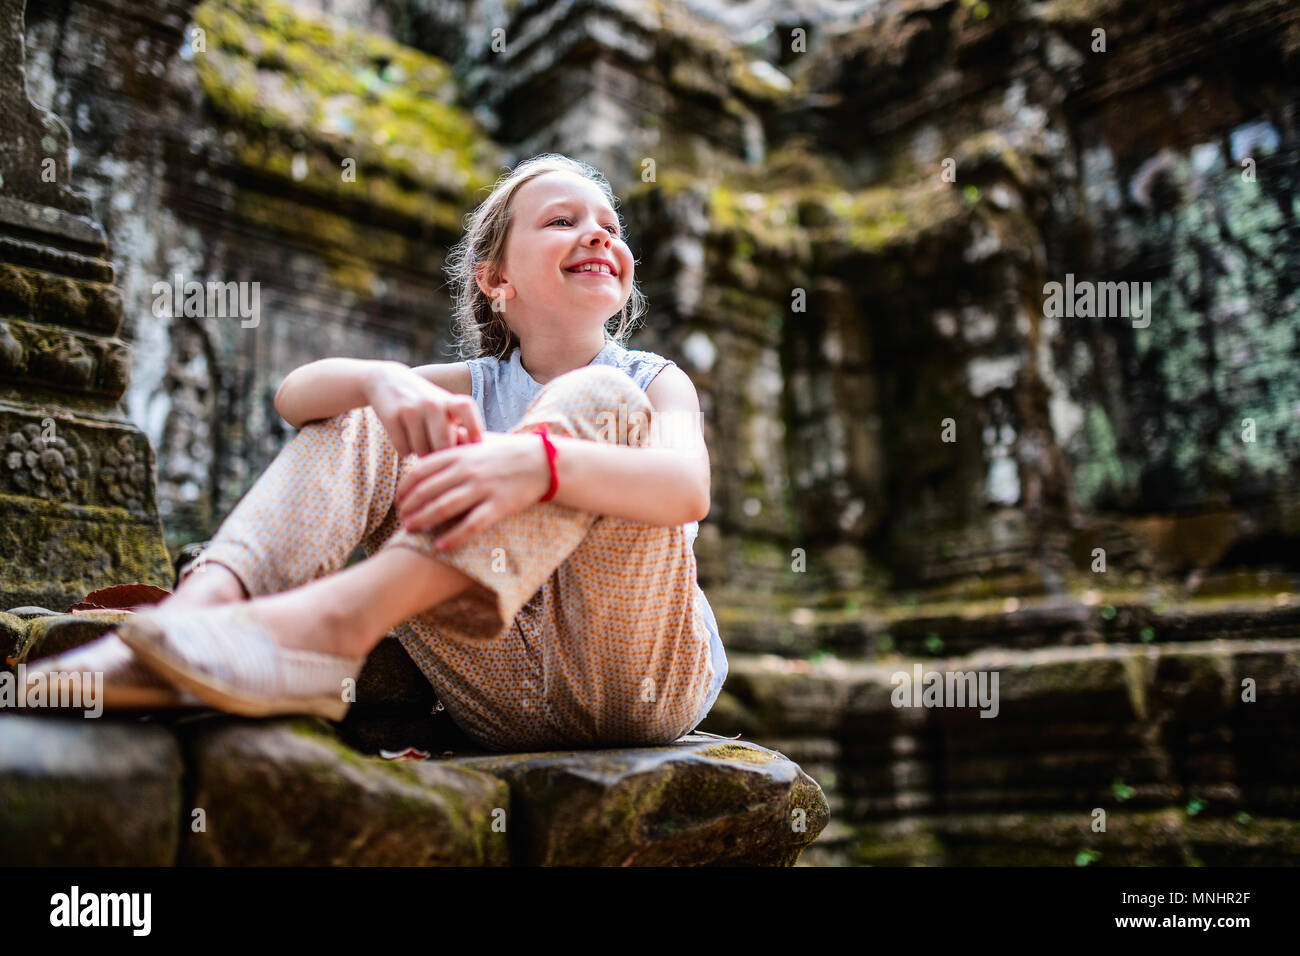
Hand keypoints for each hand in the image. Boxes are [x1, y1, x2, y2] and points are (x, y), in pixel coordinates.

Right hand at [363, 363, 483, 457]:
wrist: (387, 380)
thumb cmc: (424, 404)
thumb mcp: (444, 408)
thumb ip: (456, 429)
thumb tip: (465, 456)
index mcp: (449, 400)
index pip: (466, 409)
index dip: (474, 426)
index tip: (478, 442)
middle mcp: (432, 403)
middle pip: (443, 444)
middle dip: (440, 454)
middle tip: (435, 449)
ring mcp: (412, 409)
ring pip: (421, 450)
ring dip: (420, 453)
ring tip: (419, 439)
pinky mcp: (392, 416)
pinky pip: (404, 449)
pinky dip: (405, 450)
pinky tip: (404, 437)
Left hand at [395, 431, 552, 549]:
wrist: (544, 461)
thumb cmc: (508, 451)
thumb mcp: (478, 440)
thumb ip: (453, 444)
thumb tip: (428, 448)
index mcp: (459, 453)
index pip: (419, 471)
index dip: (403, 488)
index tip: (399, 500)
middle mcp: (467, 470)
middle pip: (426, 491)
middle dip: (408, 508)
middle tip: (401, 520)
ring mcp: (483, 488)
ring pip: (443, 507)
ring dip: (422, 521)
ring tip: (410, 531)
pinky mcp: (499, 506)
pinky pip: (471, 525)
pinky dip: (453, 537)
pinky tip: (440, 547)